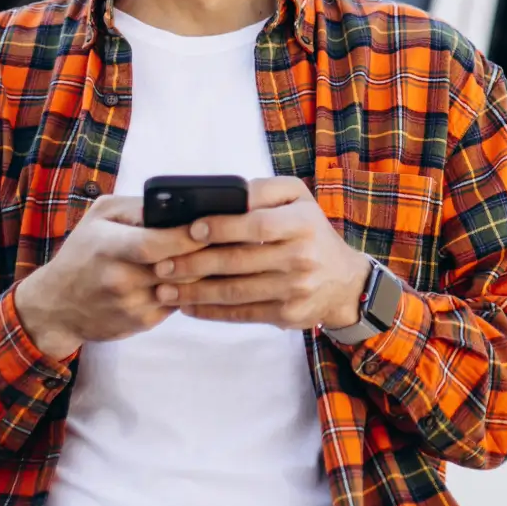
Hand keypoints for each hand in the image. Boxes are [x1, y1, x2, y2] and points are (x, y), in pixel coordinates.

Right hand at [15, 195, 208, 357]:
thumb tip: (175, 204)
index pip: (155, 244)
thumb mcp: (100, 216)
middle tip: (226, 240)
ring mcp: (132, 305)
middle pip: (176, 268)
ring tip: (218, 255)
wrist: (56, 305)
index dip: (185, 236)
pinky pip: (176, 304)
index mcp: (108, 247)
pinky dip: (188, 289)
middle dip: (204, 254)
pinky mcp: (141, 323)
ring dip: (201, 274)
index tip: (208, 226)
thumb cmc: (82, 252)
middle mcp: (120, 280)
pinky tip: (195, 276)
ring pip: (182, 288)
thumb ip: (137, 207)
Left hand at [150, 176, 372, 328]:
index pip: (256, 225)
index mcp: (301, 222)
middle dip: (194, 264)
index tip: (190, 229)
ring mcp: (295, 289)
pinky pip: (243, 314)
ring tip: (164, 289)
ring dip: (195, 292)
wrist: (344, 282)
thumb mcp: (297, 198)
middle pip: (238, 261)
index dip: (221, 227)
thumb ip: (263, 191)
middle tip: (162, 265)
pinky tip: (188, 307)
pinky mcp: (287, 315)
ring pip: (235, 291)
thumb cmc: (310, 231)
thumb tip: (225, 194)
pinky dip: (212, 312)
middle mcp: (300, 257)